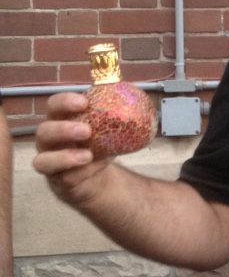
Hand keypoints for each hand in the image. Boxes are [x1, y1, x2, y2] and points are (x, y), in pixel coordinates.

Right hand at [32, 92, 108, 207]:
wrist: (98, 176)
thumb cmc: (99, 145)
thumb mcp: (110, 128)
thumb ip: (117, 113)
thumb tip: (138, 95)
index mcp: (61, 120)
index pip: (54, 106)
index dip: (64, 102)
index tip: (84, 102)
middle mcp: (50, 140)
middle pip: (43, 131)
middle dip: (63, 129)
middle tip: (86, 130)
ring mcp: (50, 162)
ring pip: (42, 160)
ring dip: (64, 157)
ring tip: (87, 155)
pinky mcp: (57, 181)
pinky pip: (62, 178)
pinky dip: (79, 173)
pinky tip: (93, 167)